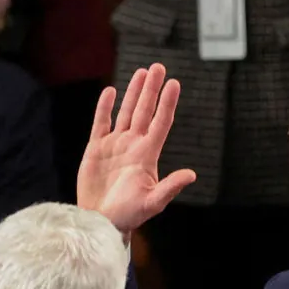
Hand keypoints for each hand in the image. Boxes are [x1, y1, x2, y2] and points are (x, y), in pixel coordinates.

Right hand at [78, 63, 196, 233]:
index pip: (160, 122)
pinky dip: (105, 107)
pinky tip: (110, 91)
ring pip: (125, 112)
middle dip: (152, 89)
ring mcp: (115, 145)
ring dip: (133, 92)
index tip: (174, 83)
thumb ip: (170, 187)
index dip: (167, 103)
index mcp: (147, 155)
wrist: (100, 221)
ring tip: (142, 72)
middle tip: (159, 67)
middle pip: (144, 111)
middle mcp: (133, 145)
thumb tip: (191, 174)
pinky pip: (101, 123)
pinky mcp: (96, 149)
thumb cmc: (129, 215)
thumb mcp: (152, 202)